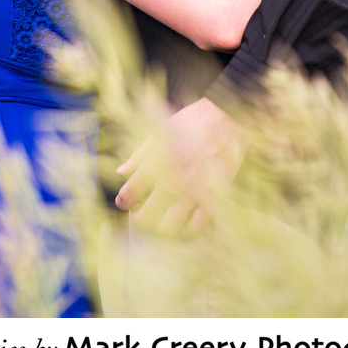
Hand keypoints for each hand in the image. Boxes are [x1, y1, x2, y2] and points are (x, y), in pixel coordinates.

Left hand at [114, 97, 245, 232]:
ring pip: (170, 226)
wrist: (225, 118)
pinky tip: (185, 223)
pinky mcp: (213, 198)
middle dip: (139, 218)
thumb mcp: (160, 132)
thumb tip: (122, 171)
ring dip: (161, 227)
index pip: (132, 191)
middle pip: (148, 214)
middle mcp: (173, 181)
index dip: (125, 200)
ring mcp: (193, 192)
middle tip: (139, 215)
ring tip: (160, 222)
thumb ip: (139, 154)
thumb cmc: (192, 122)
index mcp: (157, 163)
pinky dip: (188, 229)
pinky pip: (198, 225)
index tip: (125, 201)